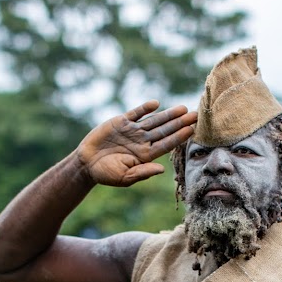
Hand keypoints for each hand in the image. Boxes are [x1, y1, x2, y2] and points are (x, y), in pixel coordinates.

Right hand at [77, 101, 197, 187]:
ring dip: (168, 114)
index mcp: (145, 155)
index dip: (179, 136)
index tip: (191, 130)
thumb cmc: (106, 174)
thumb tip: (161, 170)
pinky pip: (135, 113)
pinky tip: (156, 104)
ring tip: (183, 108)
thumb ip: (142, 172)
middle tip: (195, 115)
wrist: (86, 163)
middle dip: (180, 123)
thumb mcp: (125, 177)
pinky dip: (144, 108)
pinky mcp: (121, 122)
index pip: (166, 144)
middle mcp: (142, 142)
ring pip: (154, 120)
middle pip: (164, 130)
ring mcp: (132, 131)